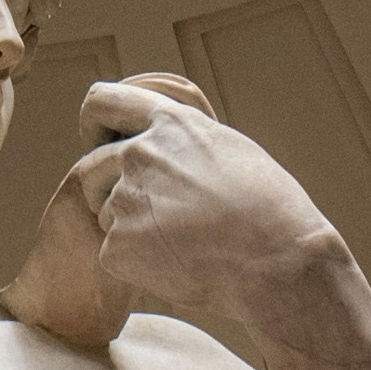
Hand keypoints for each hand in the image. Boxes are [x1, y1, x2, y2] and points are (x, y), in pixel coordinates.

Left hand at [72, 76, 347, 342]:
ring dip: (130, 229)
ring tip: (182, 245)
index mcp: (169, 123)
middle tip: (150, 219)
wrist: (279, 262)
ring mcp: (125, 200)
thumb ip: (185, 141)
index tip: (101, 143)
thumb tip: (164, 142)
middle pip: (91, 168)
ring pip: (106, 214)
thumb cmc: (271, 210)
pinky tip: (179, 267)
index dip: (95, 125)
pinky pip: (113, 254)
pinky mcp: (118, 247)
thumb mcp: (231, 150)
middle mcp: (139, 154)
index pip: (101, 102)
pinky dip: (138, 266)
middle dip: (107, 190)